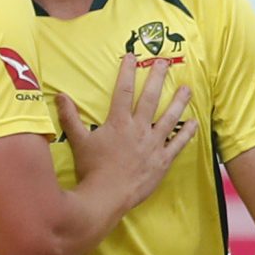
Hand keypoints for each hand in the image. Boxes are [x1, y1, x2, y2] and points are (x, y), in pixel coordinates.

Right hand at [57, 53, 195, 212]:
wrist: (105, 197)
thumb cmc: (91, 170)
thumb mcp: (78, 141)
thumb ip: (70, 117)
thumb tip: (59, 96)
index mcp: (118, 122)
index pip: (123, 91)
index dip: (127, 72)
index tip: (132, 57)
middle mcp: (138, 129)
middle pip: (150, 98)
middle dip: (157, 78)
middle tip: (164, 63)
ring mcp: (153, 144)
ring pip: (169, 118)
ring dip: (179, 101)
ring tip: (186, 88)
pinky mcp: (162, 161)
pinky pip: (178, 144)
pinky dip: (187, 133)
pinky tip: (195, 122)